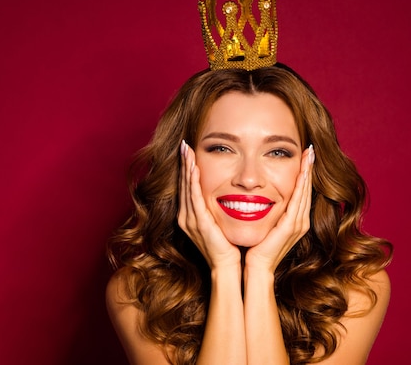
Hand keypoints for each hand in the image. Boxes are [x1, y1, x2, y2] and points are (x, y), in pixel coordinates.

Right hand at [177, 140, 240, 269]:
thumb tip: (227, 193)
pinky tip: (193, 168)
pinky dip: (192, 181)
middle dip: (184, 164)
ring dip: (186, 168)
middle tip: (184, 145)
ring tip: (186, 151)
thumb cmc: (227, 246)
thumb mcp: (219, 223)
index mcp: (191, 216)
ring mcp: (190, 220)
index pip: (187, 187)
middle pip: (183, 184)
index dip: (186, 169)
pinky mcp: (198, 223)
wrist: (226, 266)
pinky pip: (194, 197)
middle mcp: (186, 217)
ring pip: (187, 188)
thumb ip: (217, 209)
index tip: (188, 152)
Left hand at [245, 145, 314, 272]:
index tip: (304, 157)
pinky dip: (301, 185)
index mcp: (295, 220)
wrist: (256, 266)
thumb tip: (259, 196)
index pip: (301, 192)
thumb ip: (268, 211)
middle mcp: (300, 221)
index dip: (304, 174)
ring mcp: (298, 224)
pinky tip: (302, 172)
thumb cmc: (257, 247)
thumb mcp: (265, 224)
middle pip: (307, 189)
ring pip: (305, 192)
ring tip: (308, 155)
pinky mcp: (291, 227)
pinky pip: (298, 201)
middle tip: (309, 150)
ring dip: (307, 173)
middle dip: (308, 169)